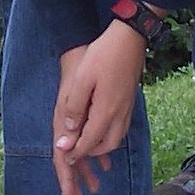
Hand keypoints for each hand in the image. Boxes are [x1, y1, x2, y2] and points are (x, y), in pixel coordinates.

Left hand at [51, 22, 147, 194]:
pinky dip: (110, 135)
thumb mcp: (82, 79)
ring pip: (116, 138)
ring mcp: (127, 107)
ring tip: (87, 145)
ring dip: (101, 146)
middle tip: (75, 153)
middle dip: (90, 153)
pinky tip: (102, 128)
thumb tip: (68, 133)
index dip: (76, 152)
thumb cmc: (103, 54)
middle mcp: (120, 114)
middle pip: (106, 146)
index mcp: (106, 111)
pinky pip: (121, 127)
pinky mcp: (130, 100)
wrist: (130, 37)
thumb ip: (74, 108)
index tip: (64, 157)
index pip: (89, 142)